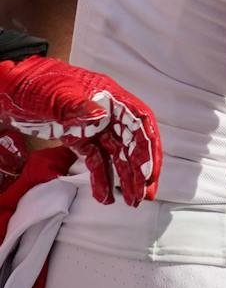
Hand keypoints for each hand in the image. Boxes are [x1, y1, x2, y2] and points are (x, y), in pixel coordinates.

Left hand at [0, 56, 158, 205]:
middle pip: (132, 142)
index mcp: (110, 98)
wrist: (11, 89)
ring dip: (126, 178)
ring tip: (132, 202)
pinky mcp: (80, 140)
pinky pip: (96, 162)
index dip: (148, 147)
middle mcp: (108, 114)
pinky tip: (104, 197)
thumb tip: (102, 116)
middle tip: (145, 195)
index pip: (139, 122)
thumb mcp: (56, 94)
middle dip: (142, 169)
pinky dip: (101, 179)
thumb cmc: (36, 85)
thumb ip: (78, 105)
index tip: (150, 172)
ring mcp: (94, 128)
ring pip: (117, 155)